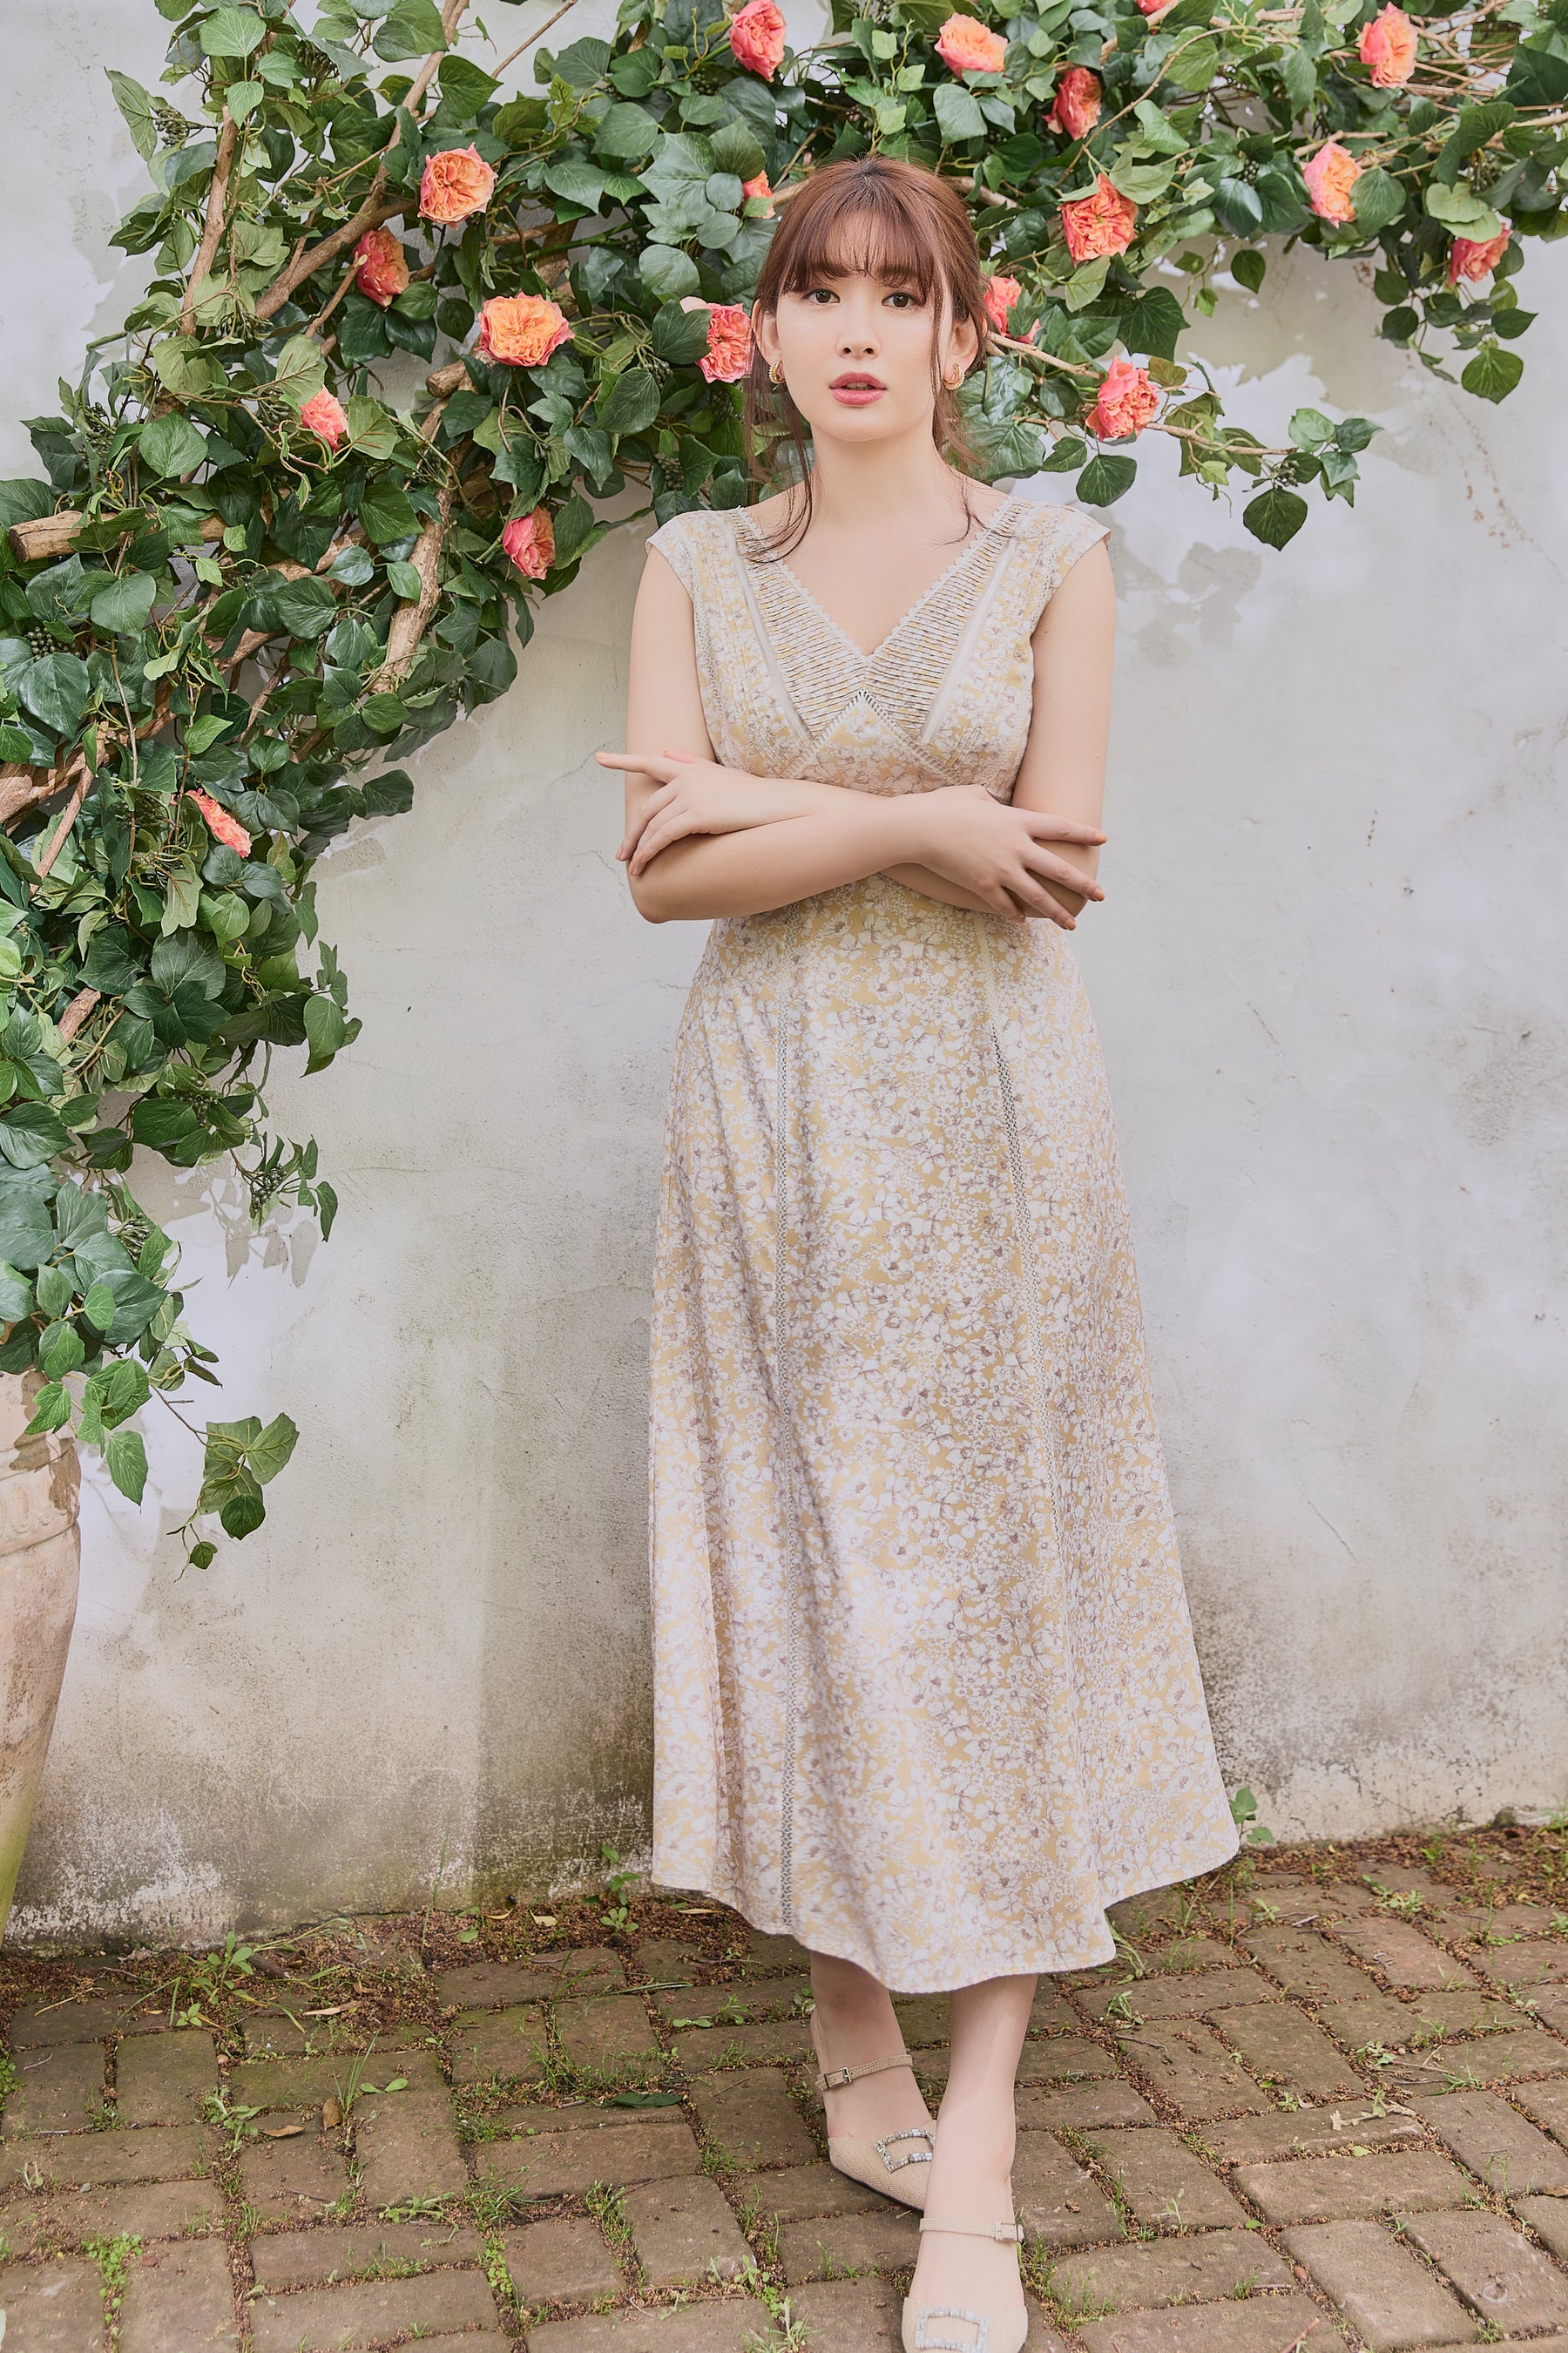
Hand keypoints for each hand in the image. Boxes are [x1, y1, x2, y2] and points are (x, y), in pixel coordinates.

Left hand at [598, 747, 821, 874]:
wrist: (775, 805)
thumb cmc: (750, 794)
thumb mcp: (718, 774)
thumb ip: (689, 763)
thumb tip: (667, 752)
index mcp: (687, 768)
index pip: (648, 762)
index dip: (622, 761)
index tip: (599, 758)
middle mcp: (684, 778)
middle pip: (646, 808)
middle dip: (632, 833)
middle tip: (622, 854)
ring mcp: (690, 795)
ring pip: (653, 825)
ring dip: (640, 849)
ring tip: (633, 868)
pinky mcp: (697, 814)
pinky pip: (663, 836)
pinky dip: (650, 852)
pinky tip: (643, 865)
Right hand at [905, 787, 1105, 924]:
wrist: (921, 828)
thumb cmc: (945, 805)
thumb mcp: (976, 794)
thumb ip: (994, 803)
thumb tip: (996, 805)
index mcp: (1019, 820)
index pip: (1061, 828)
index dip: (1084, 834)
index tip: (1102, 840)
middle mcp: (1017, 847)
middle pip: (1059, 870)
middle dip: (1084, 885)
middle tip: (1100, 895)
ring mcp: (1002, 870)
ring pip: (1038, 897)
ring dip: (1057, 912)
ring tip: (1071, 924)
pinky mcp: (983, 886)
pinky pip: (1005, 905)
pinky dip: (1014, 913)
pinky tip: (1021, 920)